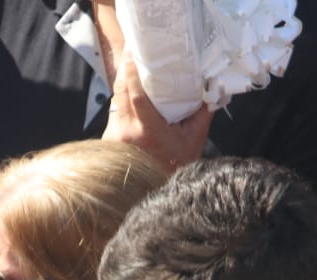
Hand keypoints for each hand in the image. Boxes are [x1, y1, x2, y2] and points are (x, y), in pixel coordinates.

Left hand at [103, 52, 212, 170]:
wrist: (156, 191)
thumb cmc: (178, 165)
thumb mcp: (194, 138)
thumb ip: (201, 113)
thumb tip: (209, 86)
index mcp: (148, 131)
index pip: (135, 96)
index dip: (132, 73)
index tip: (134, 54)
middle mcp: (126, 133)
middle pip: (120, 92)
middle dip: (125, 70)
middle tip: (133, 51)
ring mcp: (114, 137)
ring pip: (115, 102)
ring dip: (123, 84)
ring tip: (133, 67)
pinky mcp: (107, 141)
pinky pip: (114, 113)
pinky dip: (122, 102)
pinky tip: (131, 93)